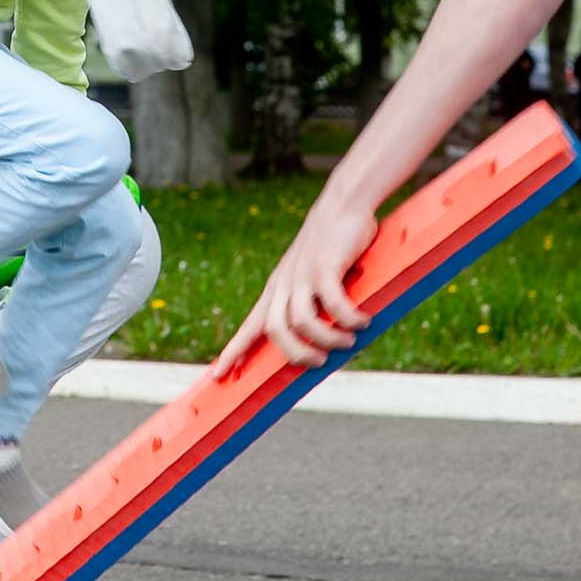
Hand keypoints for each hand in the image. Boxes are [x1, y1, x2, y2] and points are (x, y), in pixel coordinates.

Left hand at [219, 192, 377, 373]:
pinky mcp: (325, 266)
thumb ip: (311, 301)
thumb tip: (324, 340)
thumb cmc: (330, 244)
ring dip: (326, 339)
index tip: (217, 375)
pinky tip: (363, 321)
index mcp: (278, 289)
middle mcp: (285, 284)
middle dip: (295, 354)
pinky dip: (348, 318)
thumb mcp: (311, 274)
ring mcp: (303, 274)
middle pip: (274, 330)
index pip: (250, 325)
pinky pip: (333, 304)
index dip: (234, 350)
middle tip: (319, 362)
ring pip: (301, 321)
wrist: (342, 204)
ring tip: (347, 342)